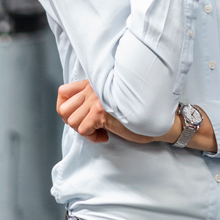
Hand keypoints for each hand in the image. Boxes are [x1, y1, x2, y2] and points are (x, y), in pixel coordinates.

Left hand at [56, 80, 216, 150]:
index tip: (79, 117)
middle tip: (89, 126)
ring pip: (71, 121)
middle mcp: (93, 88)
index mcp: (94, 82)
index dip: (65, 108)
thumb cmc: (137, 110)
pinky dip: (92, 137)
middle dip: (73, 122)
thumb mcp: (112, 98)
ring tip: (100, 130)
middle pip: (63, 109)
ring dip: (84, 131)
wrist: (156, 117)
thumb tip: (75, 113)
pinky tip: (105, 135)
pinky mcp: (101, 113)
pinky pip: (83, 130)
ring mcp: (96, 100)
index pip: (62, 91)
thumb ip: (94, 98)